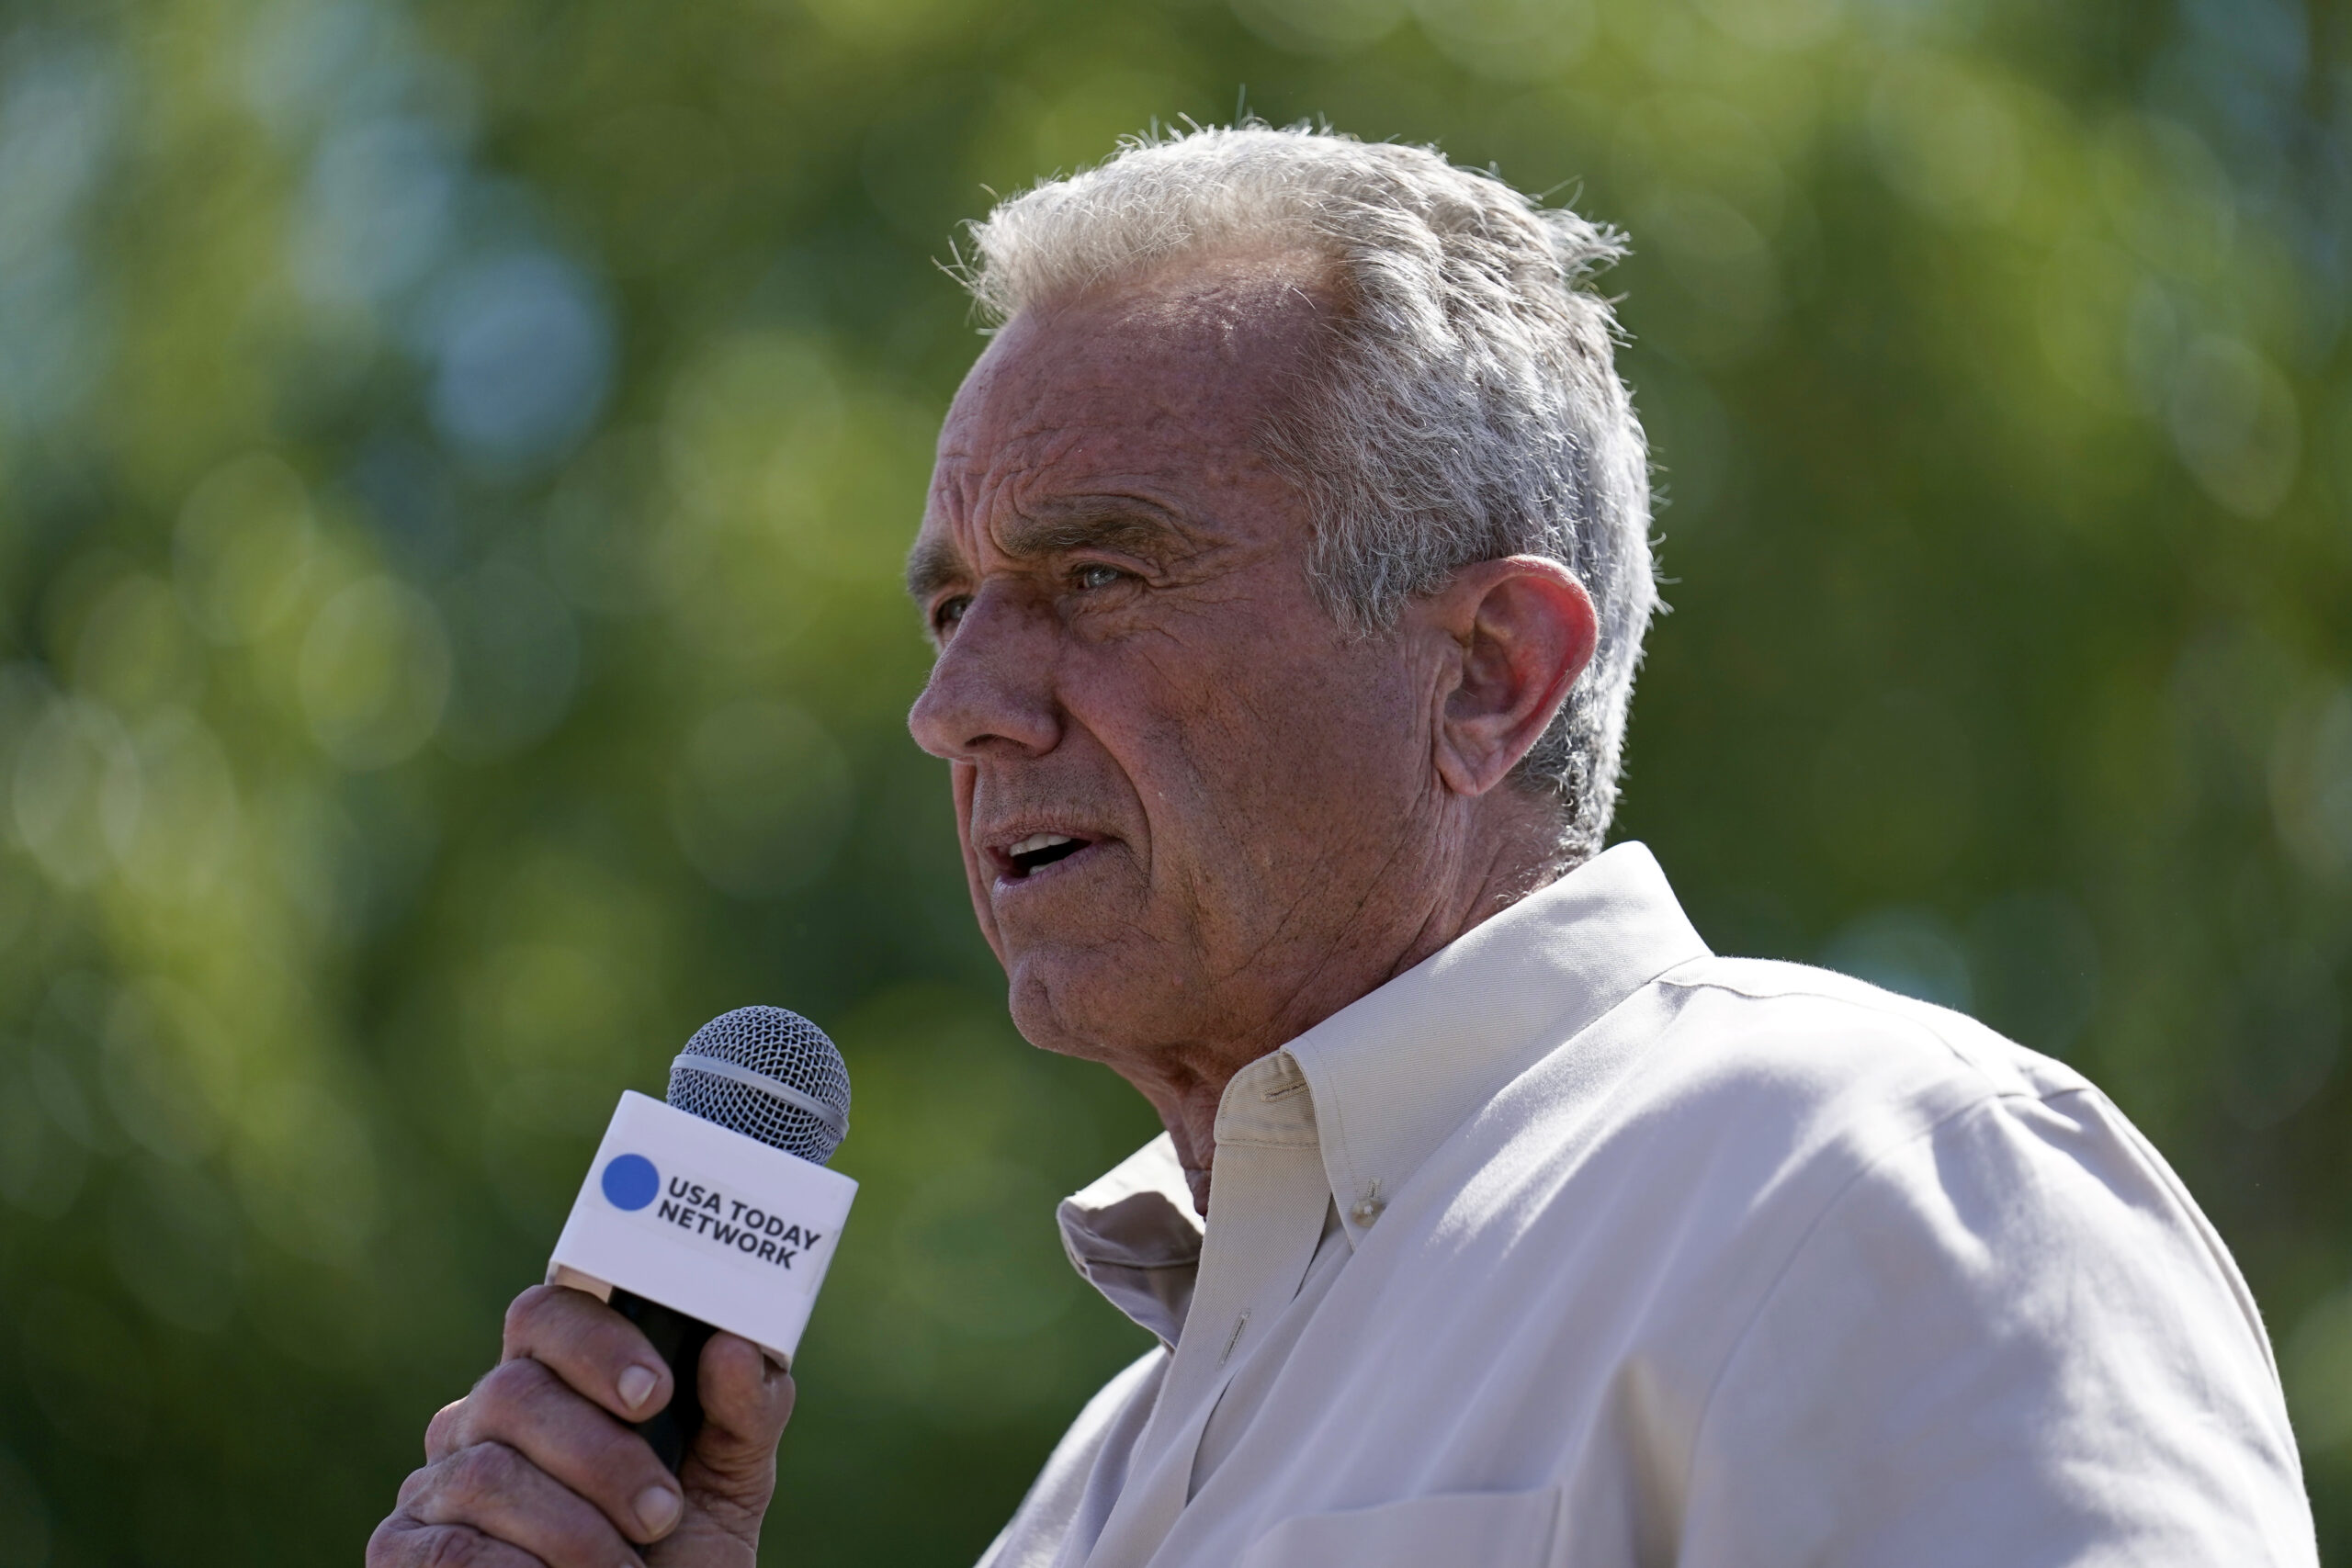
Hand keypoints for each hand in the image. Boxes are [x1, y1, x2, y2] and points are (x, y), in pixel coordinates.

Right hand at [367, 1285, 796, 1566]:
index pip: (545, 1315)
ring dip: (573, 1531)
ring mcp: (435, 1486)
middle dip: (602, 1457)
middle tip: (660, 1512)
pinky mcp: (403, 1551)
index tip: (655, 1393)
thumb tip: (733, 1348)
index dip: (595, 1342)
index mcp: (555, 1382)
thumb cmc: (682, 1552)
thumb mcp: (728, 1483)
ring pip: (485, 1476)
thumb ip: (744, 1413)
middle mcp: (481, 1421)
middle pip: (515, 1393)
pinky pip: (449, 1550)